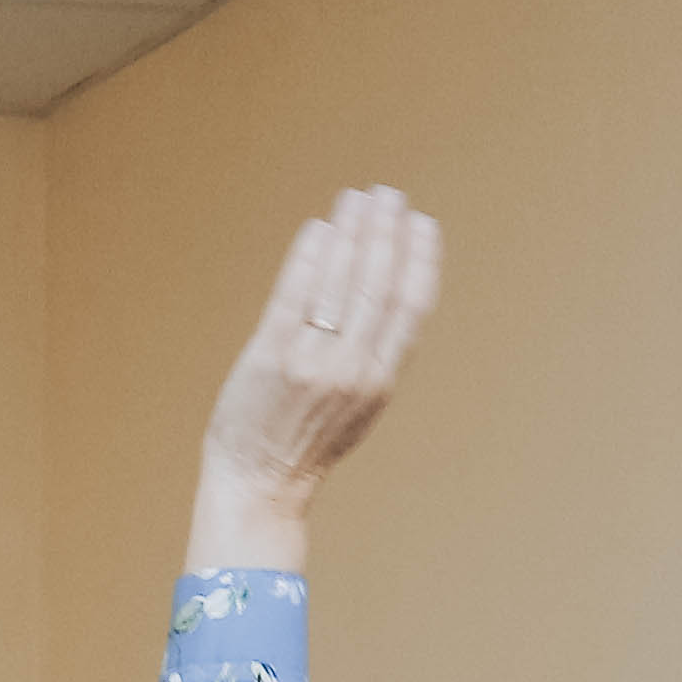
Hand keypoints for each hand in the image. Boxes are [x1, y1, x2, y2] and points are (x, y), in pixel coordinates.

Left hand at [190, 186, 444, 567]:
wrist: (258, 487)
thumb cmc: (305, 445)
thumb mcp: (358, 408)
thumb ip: (371, 358)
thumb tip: (383, 299)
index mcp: (380, 381)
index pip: (410, 306)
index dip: (420, 259)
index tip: (422, 223)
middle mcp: (352, 368)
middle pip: (377, 284)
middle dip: (385, 232)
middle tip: (387, 195)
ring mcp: (311, 362)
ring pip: (340, 282)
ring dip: (351, 233)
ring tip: (354, 200)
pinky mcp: (270, 356)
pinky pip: (295, 296)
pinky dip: (309, 257)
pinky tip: (318, 229)